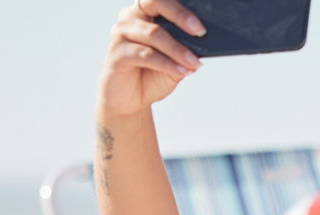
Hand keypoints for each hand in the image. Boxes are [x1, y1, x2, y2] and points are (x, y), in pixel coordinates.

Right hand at [99, 0, 204, 116]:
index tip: (202, 23)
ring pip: (153, 33)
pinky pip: (145, 54)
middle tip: (200, 32)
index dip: (182, 8)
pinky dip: (166, 63)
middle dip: (180, 16)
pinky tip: (181, 71)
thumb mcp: (175, 62)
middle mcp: (131, 16)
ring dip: (177, 49)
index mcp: (146, 11)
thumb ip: (186, 50)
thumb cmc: (152, 75)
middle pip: (155, 3)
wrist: (129, 100)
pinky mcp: (116, 53)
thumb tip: (204, 44)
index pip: (163, 0)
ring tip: (194, 62)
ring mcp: (121, 33)